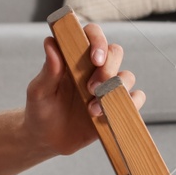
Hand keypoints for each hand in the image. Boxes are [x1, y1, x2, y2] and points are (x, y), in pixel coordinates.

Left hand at [23, 22, 147, 156]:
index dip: (98, 41)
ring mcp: (107, 87)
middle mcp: (94, 68)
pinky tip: (110, 114)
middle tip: (91, 88)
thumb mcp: (39, 92)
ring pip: (128, 76)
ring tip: (91, 110)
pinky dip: (131, 103)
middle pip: (115, 52)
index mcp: (75, 57)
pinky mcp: (116, 106)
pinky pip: (137, 98)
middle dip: (108, 68)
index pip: (92, 35)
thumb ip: (48, 70)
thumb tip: (50, 43)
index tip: (94, 59)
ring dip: (115, 90)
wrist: (47, 140)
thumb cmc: (39, 110)